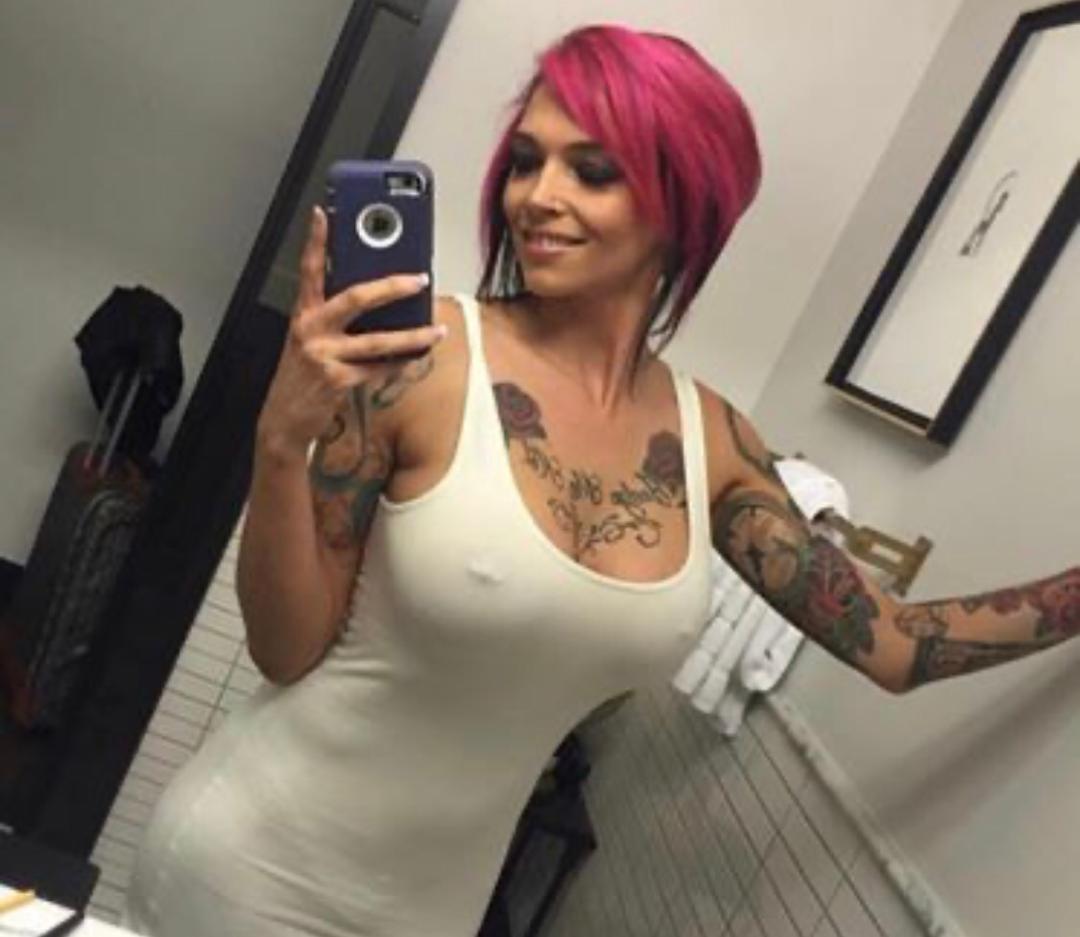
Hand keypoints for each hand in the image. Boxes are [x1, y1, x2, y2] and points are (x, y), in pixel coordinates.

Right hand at [256, 206, 444, 461]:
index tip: (324, 213)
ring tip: (437, 332)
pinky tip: (417, 358)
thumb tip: (378, 301)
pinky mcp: (338, 381)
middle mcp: (311, 331)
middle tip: (419, 279)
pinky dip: (401, 364)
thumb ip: (333, 319)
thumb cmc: (302, 377)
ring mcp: (324, 356)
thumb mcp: (309, 341)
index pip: (308, 270)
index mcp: (303, 315)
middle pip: (355, 298)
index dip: (315, 241)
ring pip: (378, 341)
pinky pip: (379, 369)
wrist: (283, 421)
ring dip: (414, 337)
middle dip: (391, 286)